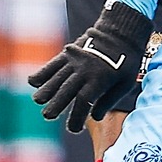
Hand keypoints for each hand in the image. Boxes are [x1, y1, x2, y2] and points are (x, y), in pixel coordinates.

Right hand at [27, 0, 153, 132]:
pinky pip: (54, 63)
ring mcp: (75, 60)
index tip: (74, 129)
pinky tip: (34, 82)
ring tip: (38, 100)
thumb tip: (94, 117)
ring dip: (47, 89)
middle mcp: (85, 70)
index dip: (76, 117)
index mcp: (100, 80)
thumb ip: (108, 101)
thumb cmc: (127, 61)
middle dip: (56, 104)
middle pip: (67, 90)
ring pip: (57, 77)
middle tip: (48, 116)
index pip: (83, 102)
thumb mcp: (125, 84)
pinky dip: (43, 72)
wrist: (122, 32)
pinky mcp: (69, 52)